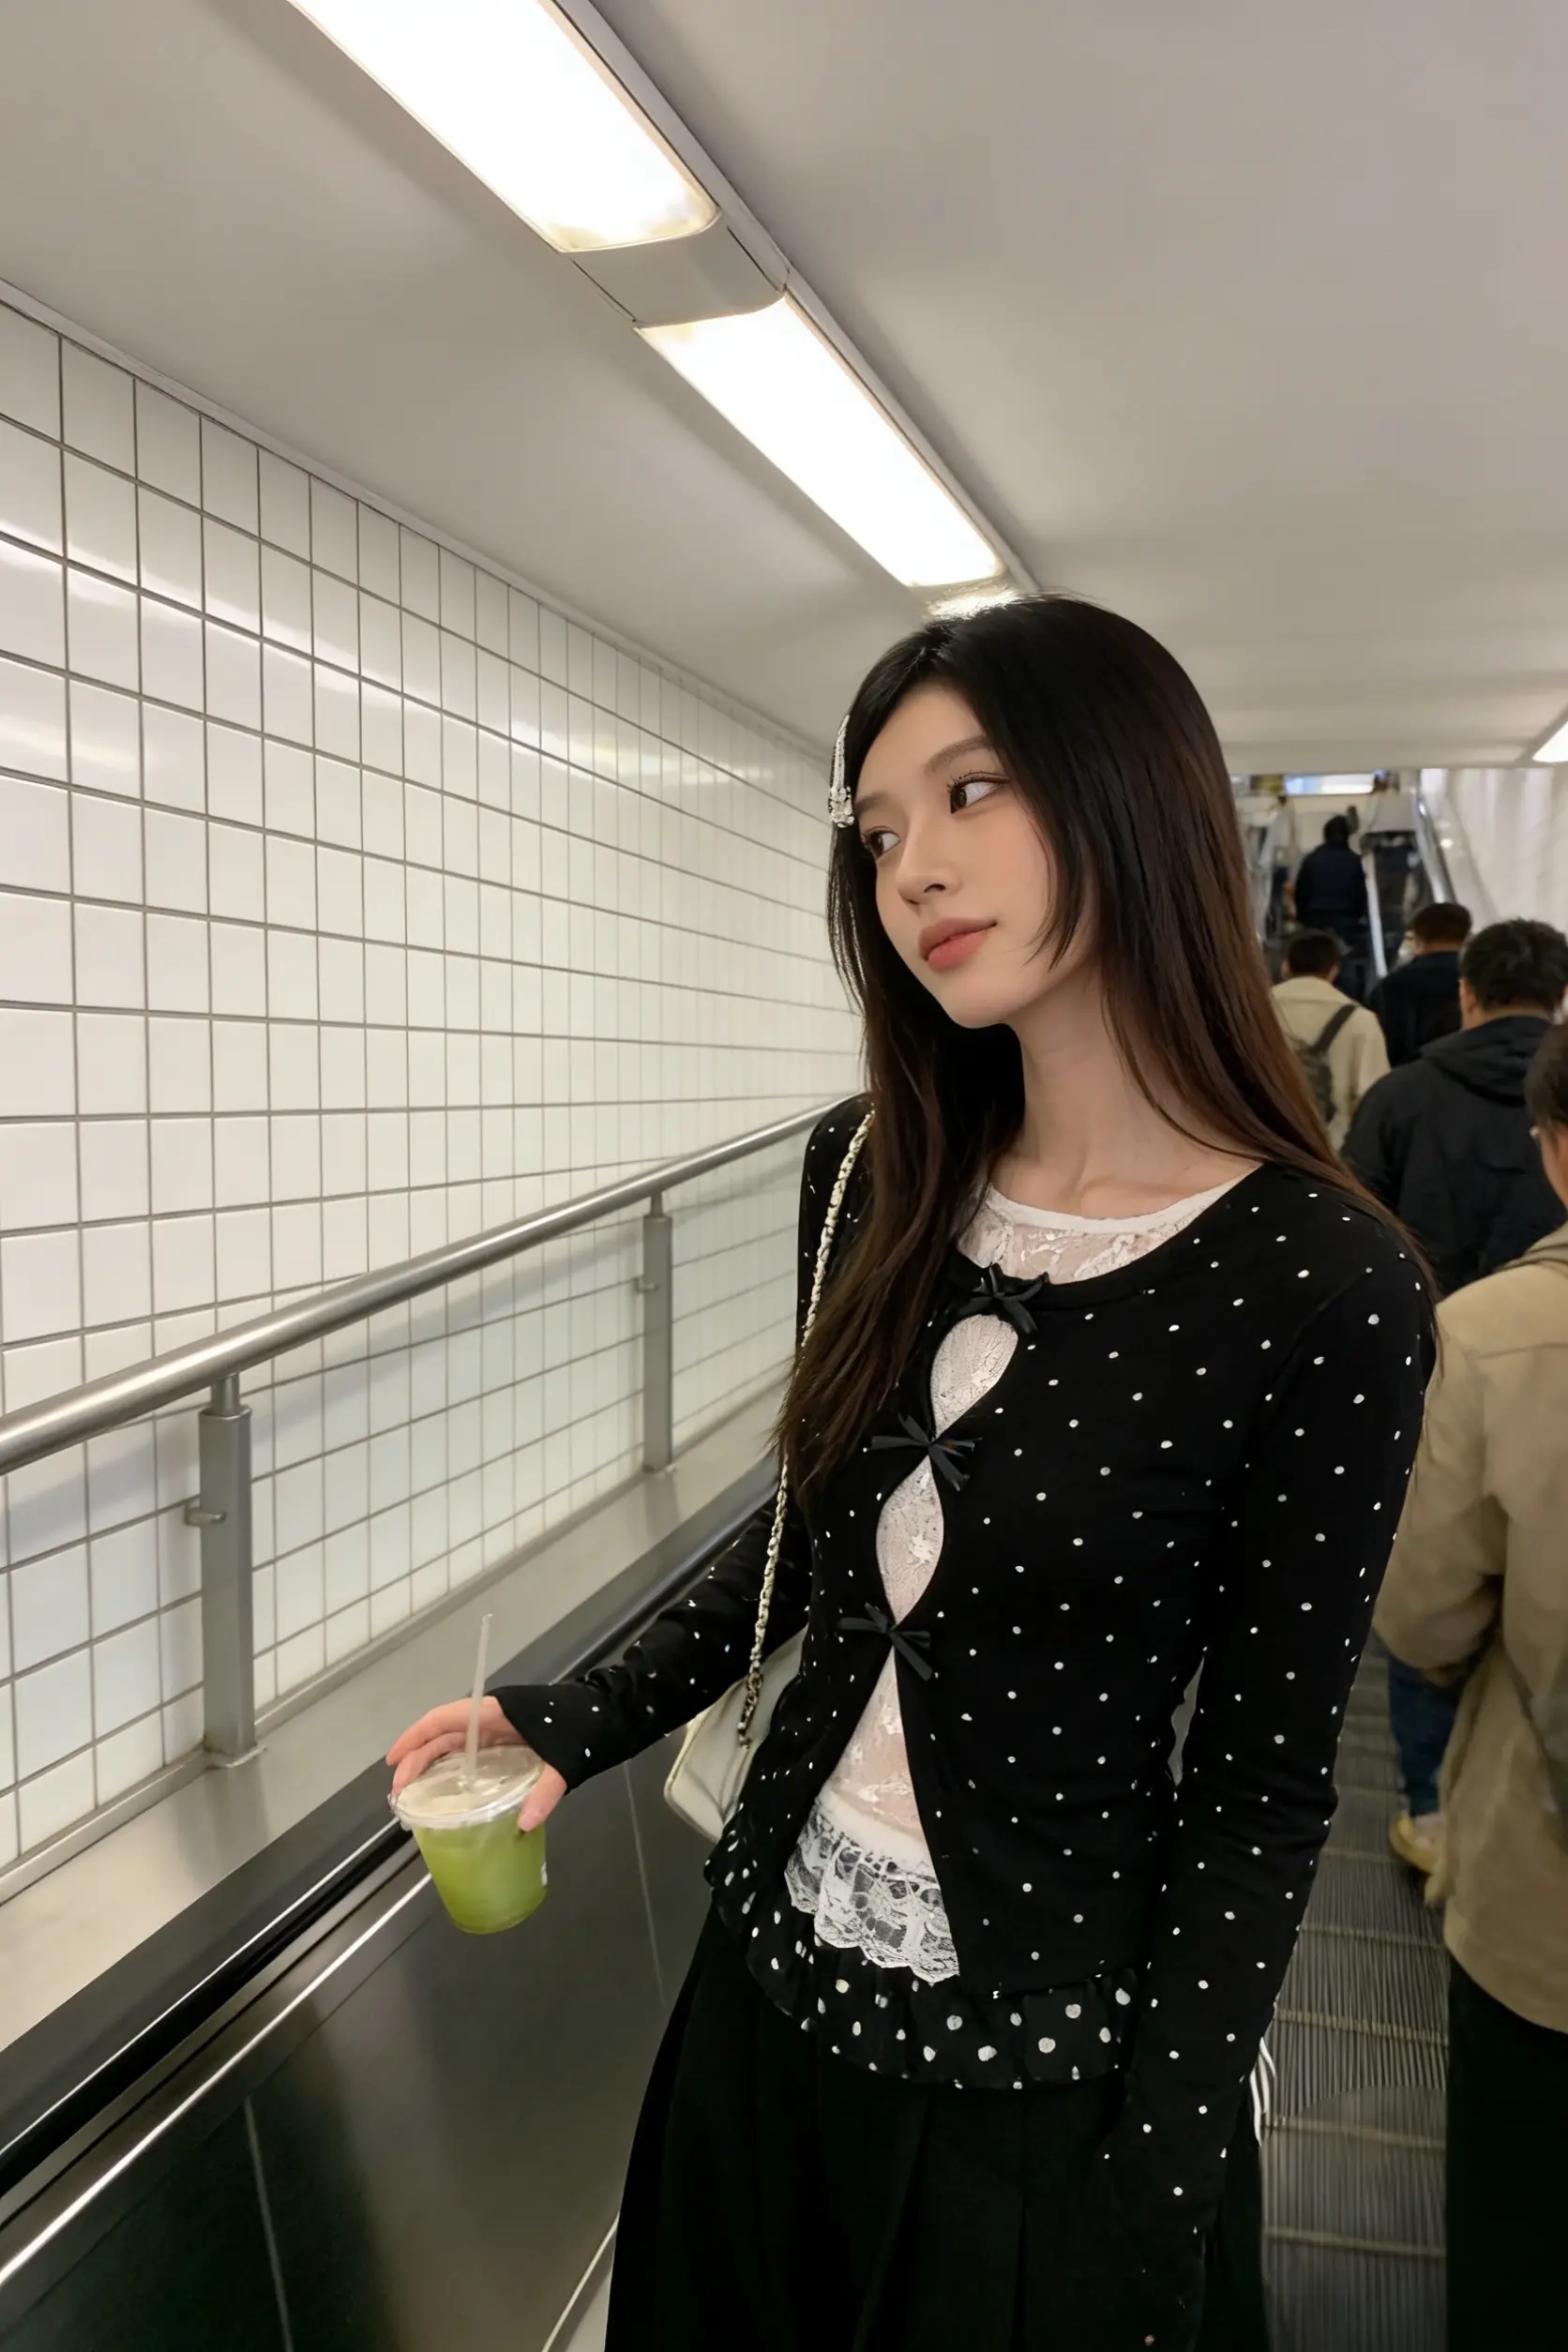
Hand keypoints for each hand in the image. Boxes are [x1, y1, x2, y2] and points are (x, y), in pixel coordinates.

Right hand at [387, 1697, 568, 1830]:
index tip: (394, 1762)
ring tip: (414, 1794)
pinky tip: (446, 1790)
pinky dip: (452, 1766)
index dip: (414, 1738)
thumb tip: (526, 1824)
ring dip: (430, 1763)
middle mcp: (491, 1718)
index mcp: (496, 1713)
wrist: (608, 1714)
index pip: (443, 1720)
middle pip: (442, 1734)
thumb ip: (545, 1791)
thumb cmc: (582, 1728)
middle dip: (416, 1759)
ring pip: (454, 1742)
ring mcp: (498, 1728)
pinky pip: (471, 1750)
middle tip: (399, 1793)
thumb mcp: (564, 1762)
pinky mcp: (508, 1739)